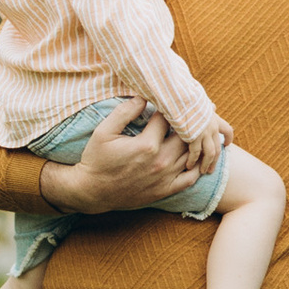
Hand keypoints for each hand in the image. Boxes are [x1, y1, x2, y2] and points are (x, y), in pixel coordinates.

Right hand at [39, 102, 207, 215]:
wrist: (92, 192)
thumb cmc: (96, 160)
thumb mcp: (103, 132)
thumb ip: (124, 112)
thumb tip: (144, 96)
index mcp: (147, 144)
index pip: (169, 118)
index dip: (169, 107)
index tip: (167, 102)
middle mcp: (161, 161)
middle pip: (187, 135)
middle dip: (186, 123)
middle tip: (182, 115)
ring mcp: (165, 178)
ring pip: (192, 155)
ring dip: (193, 142)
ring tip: (189, 132)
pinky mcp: (165, 190)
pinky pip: (191, 178)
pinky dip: (196, 166)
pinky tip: (191, 156)